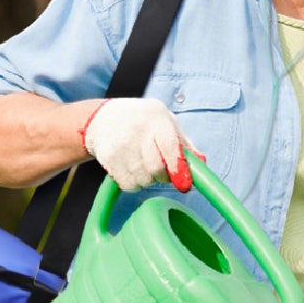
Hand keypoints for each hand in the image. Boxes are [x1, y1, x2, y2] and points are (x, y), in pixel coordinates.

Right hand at [80, 98, 194, 192]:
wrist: (102, 118)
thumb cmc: (142, 121)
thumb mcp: (165, 122)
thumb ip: (184, 143)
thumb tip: (201, 163)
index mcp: (157, 118)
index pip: (170, 147)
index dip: (178, 168)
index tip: (184, 184)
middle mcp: (137, 129)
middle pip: (156, 168)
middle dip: (163, 176)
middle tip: (161, 171)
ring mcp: (120, 144)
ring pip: (143, 179)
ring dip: (148, 180)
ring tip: (143, 165)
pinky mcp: (108, 157)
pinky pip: (128, 184)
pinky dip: (134, 183)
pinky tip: (131, 168)